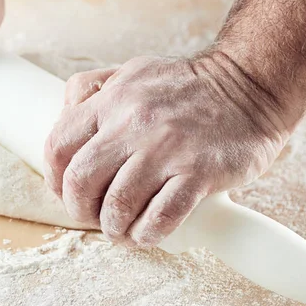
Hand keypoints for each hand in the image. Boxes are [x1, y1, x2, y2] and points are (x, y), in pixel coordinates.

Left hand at [44, 52, 289, 246]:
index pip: (58, 145)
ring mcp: (167, 149)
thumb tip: (63, 111)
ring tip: (121, 228)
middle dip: (79, 209)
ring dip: (114, 227)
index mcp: (113, 100)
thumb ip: (95, 88)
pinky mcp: (199, 173)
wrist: (252, 85)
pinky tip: (147, 233)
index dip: (54, 177)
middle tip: (92, 215)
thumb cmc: (188, 85)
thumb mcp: (134, 71)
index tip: (65, 191)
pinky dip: (146, 234)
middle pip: (81, 181)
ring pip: (118, 206)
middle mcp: (134, 123)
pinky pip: (160, 219)